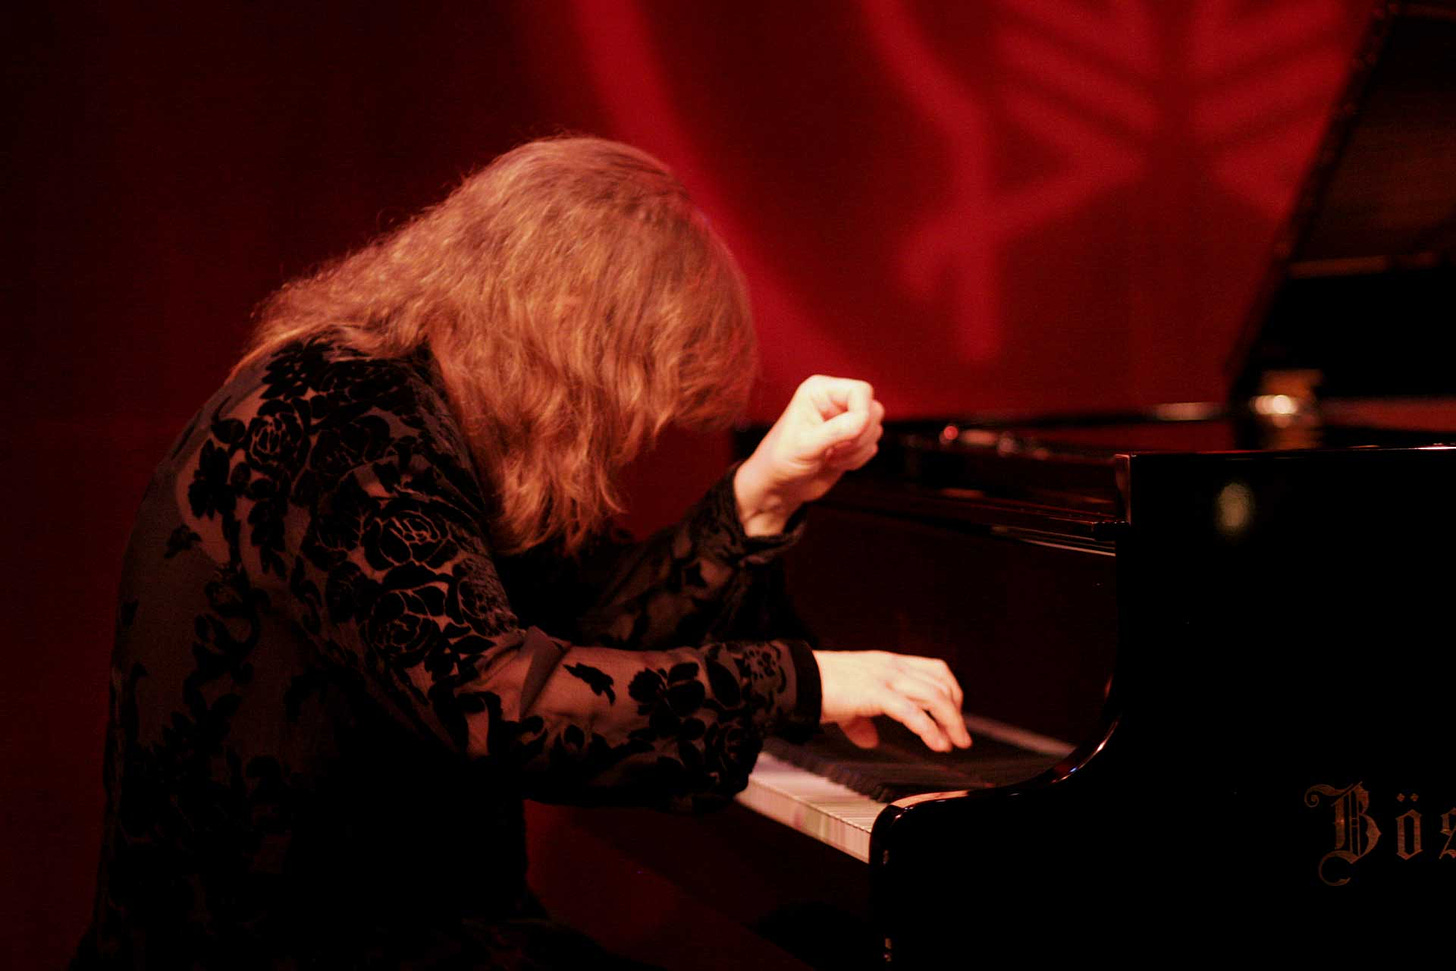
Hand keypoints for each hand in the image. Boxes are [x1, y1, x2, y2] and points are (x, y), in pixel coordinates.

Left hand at [734, 375, 884, 535]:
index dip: (862, 414)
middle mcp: (835, 401)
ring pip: (875, 429)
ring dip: (857, 450)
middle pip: (873, 410)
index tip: (848, 436)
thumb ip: (836, 430)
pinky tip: (834, 463)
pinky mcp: (852, 440)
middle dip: (859, 436)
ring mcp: (845, 421)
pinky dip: (858, 459)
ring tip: (830, 457)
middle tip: (833, 450)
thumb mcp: (806, 445)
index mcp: (820, 391)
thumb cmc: (782, 460)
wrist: (780, 486)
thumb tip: (865, 419)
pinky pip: (872, 446)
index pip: (861, 391)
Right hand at [813, 650, 971, 752]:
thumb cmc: (817, 687)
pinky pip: (912, 713)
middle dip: (956, 712)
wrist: (795, 679)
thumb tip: (870, 739)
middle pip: (940, 683)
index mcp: (887, 663)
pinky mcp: (875, 693)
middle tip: (961, 736)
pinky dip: (930, 730)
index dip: (951, 692)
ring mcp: (885, 677)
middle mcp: (891, 666)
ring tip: (955, 743)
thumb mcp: (846, 703)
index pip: (934, 670)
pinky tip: (936, 744)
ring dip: (951, 722)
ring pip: (934, 696)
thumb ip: (861, 721)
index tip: (954, 715)